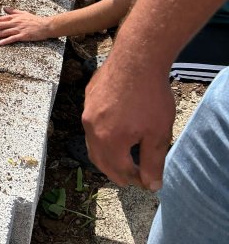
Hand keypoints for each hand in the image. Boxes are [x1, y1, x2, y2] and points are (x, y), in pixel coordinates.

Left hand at [0, 7, 52, 45]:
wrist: (45, 25)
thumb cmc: (34, 20)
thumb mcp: (23, 13)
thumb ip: (13, 11)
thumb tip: (5, 8)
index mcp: (14, 17)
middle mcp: (15, 23)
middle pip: (0, 25)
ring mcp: (18, 29)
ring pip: (4, 32)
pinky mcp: (23, 36)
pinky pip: (13, 38)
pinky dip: (6, 41)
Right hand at [83, 55, 173, 189]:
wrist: (136, 59)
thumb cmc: (150, 97)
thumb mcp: (158, 134)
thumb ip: (153, 162)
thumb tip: (151, 185)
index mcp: (108, 141)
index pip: (119, 170)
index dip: (135, 179)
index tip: (147, 180)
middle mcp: (91, 128)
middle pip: (99, 159)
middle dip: (115, 171)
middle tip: (130, 177)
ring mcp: (87, 111)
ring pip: (92, 141)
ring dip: (106, 152)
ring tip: (122, 155)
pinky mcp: (88, 96)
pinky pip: (92, 121)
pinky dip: (102, 132)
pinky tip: (117, 124)